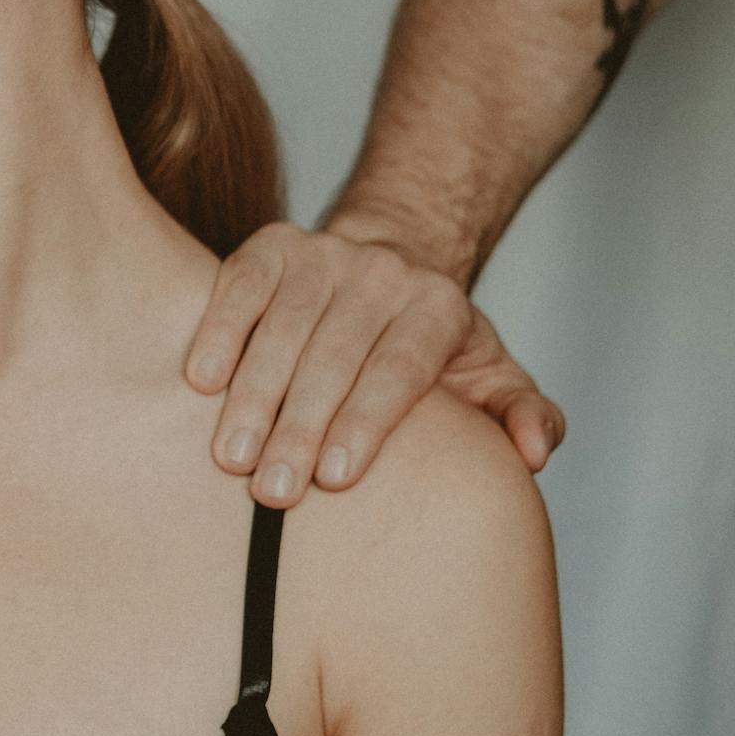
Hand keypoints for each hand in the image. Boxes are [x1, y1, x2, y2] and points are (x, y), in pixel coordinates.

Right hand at [182, 220, 563, 506]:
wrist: (389, 260)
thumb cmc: (432, 344)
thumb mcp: (491, 376)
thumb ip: (523, 415)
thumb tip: (534, 452)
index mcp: (439, 307)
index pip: (400, 367)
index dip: (367, 421)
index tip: (335, 477)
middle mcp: (383, 272)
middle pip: (335, 354)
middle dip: (300, 426)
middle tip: (273, 491)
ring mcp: (323, 253)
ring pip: (282, 327)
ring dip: (253, 395)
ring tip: (231, 457)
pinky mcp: (272, 245)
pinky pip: (239, 288)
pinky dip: (218, 332)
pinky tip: (200, 381)